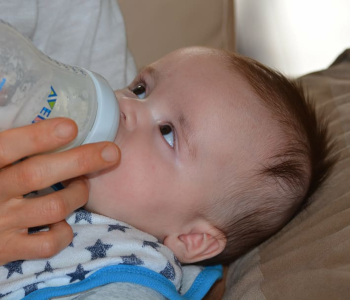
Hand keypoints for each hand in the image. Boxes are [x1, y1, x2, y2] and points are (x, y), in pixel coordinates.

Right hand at [0, 118, 119, 264]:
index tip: (71, 127)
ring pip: (54, 207)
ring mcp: (1, 223)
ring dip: (78, 194)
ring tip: (81, 185)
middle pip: (37, 174)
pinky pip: (49, 243)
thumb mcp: (0, 163)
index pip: (8, 147)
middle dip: (80, 161)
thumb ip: (14, 148)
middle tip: (111, 152)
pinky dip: (64, 231)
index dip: (39, 136)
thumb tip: (60, 127)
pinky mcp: (10, 249)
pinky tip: (62, 221)